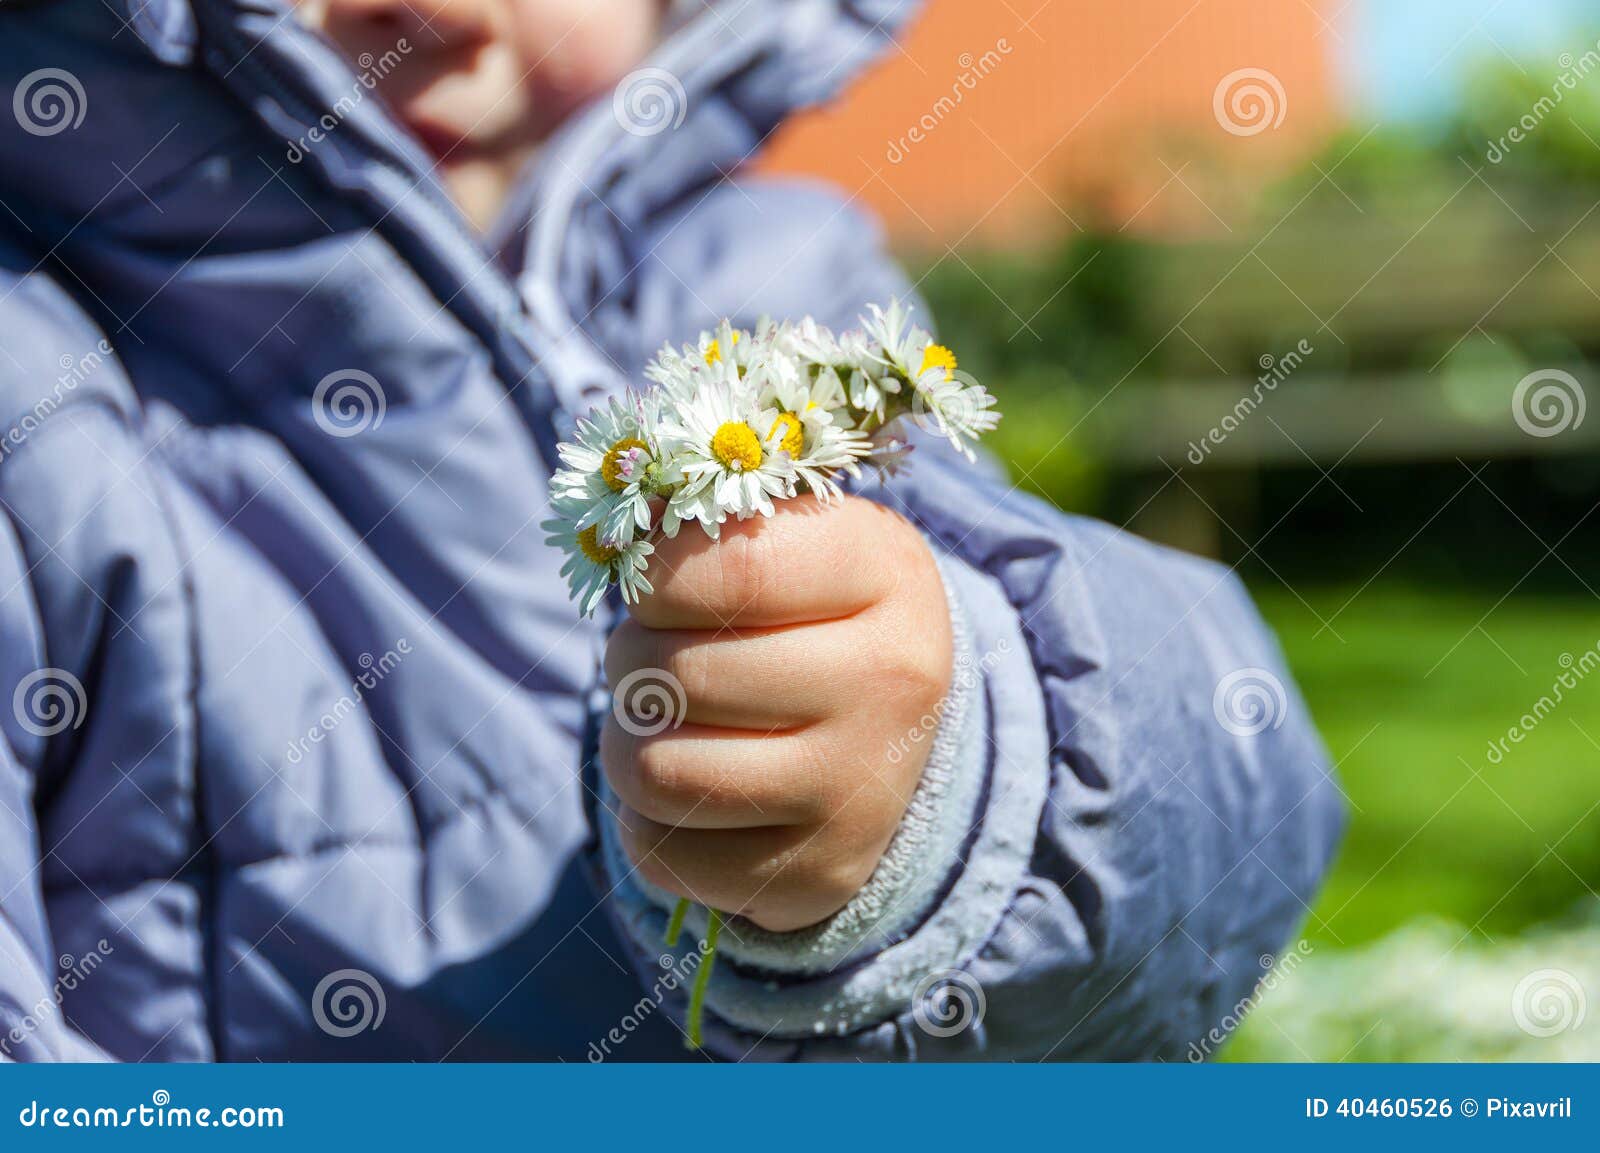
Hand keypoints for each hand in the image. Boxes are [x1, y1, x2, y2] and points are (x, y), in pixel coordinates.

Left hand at [602, 494, 952, 931]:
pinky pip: (663, 854)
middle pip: (677, 676)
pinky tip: (692, 788)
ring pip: (656, 772)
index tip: (653, 585)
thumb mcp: (790, 536)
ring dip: (628, 743)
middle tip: (655, 660)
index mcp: (885, 572)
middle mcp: (891, 684)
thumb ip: (708, 519)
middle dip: (631, 662)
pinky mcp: (818, 875)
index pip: (732, 570)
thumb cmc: (811, 610)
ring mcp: (859, 791)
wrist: (896, 732)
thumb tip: (612, 534)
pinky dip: (646, 821)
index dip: (655, 577)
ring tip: (661, 723)